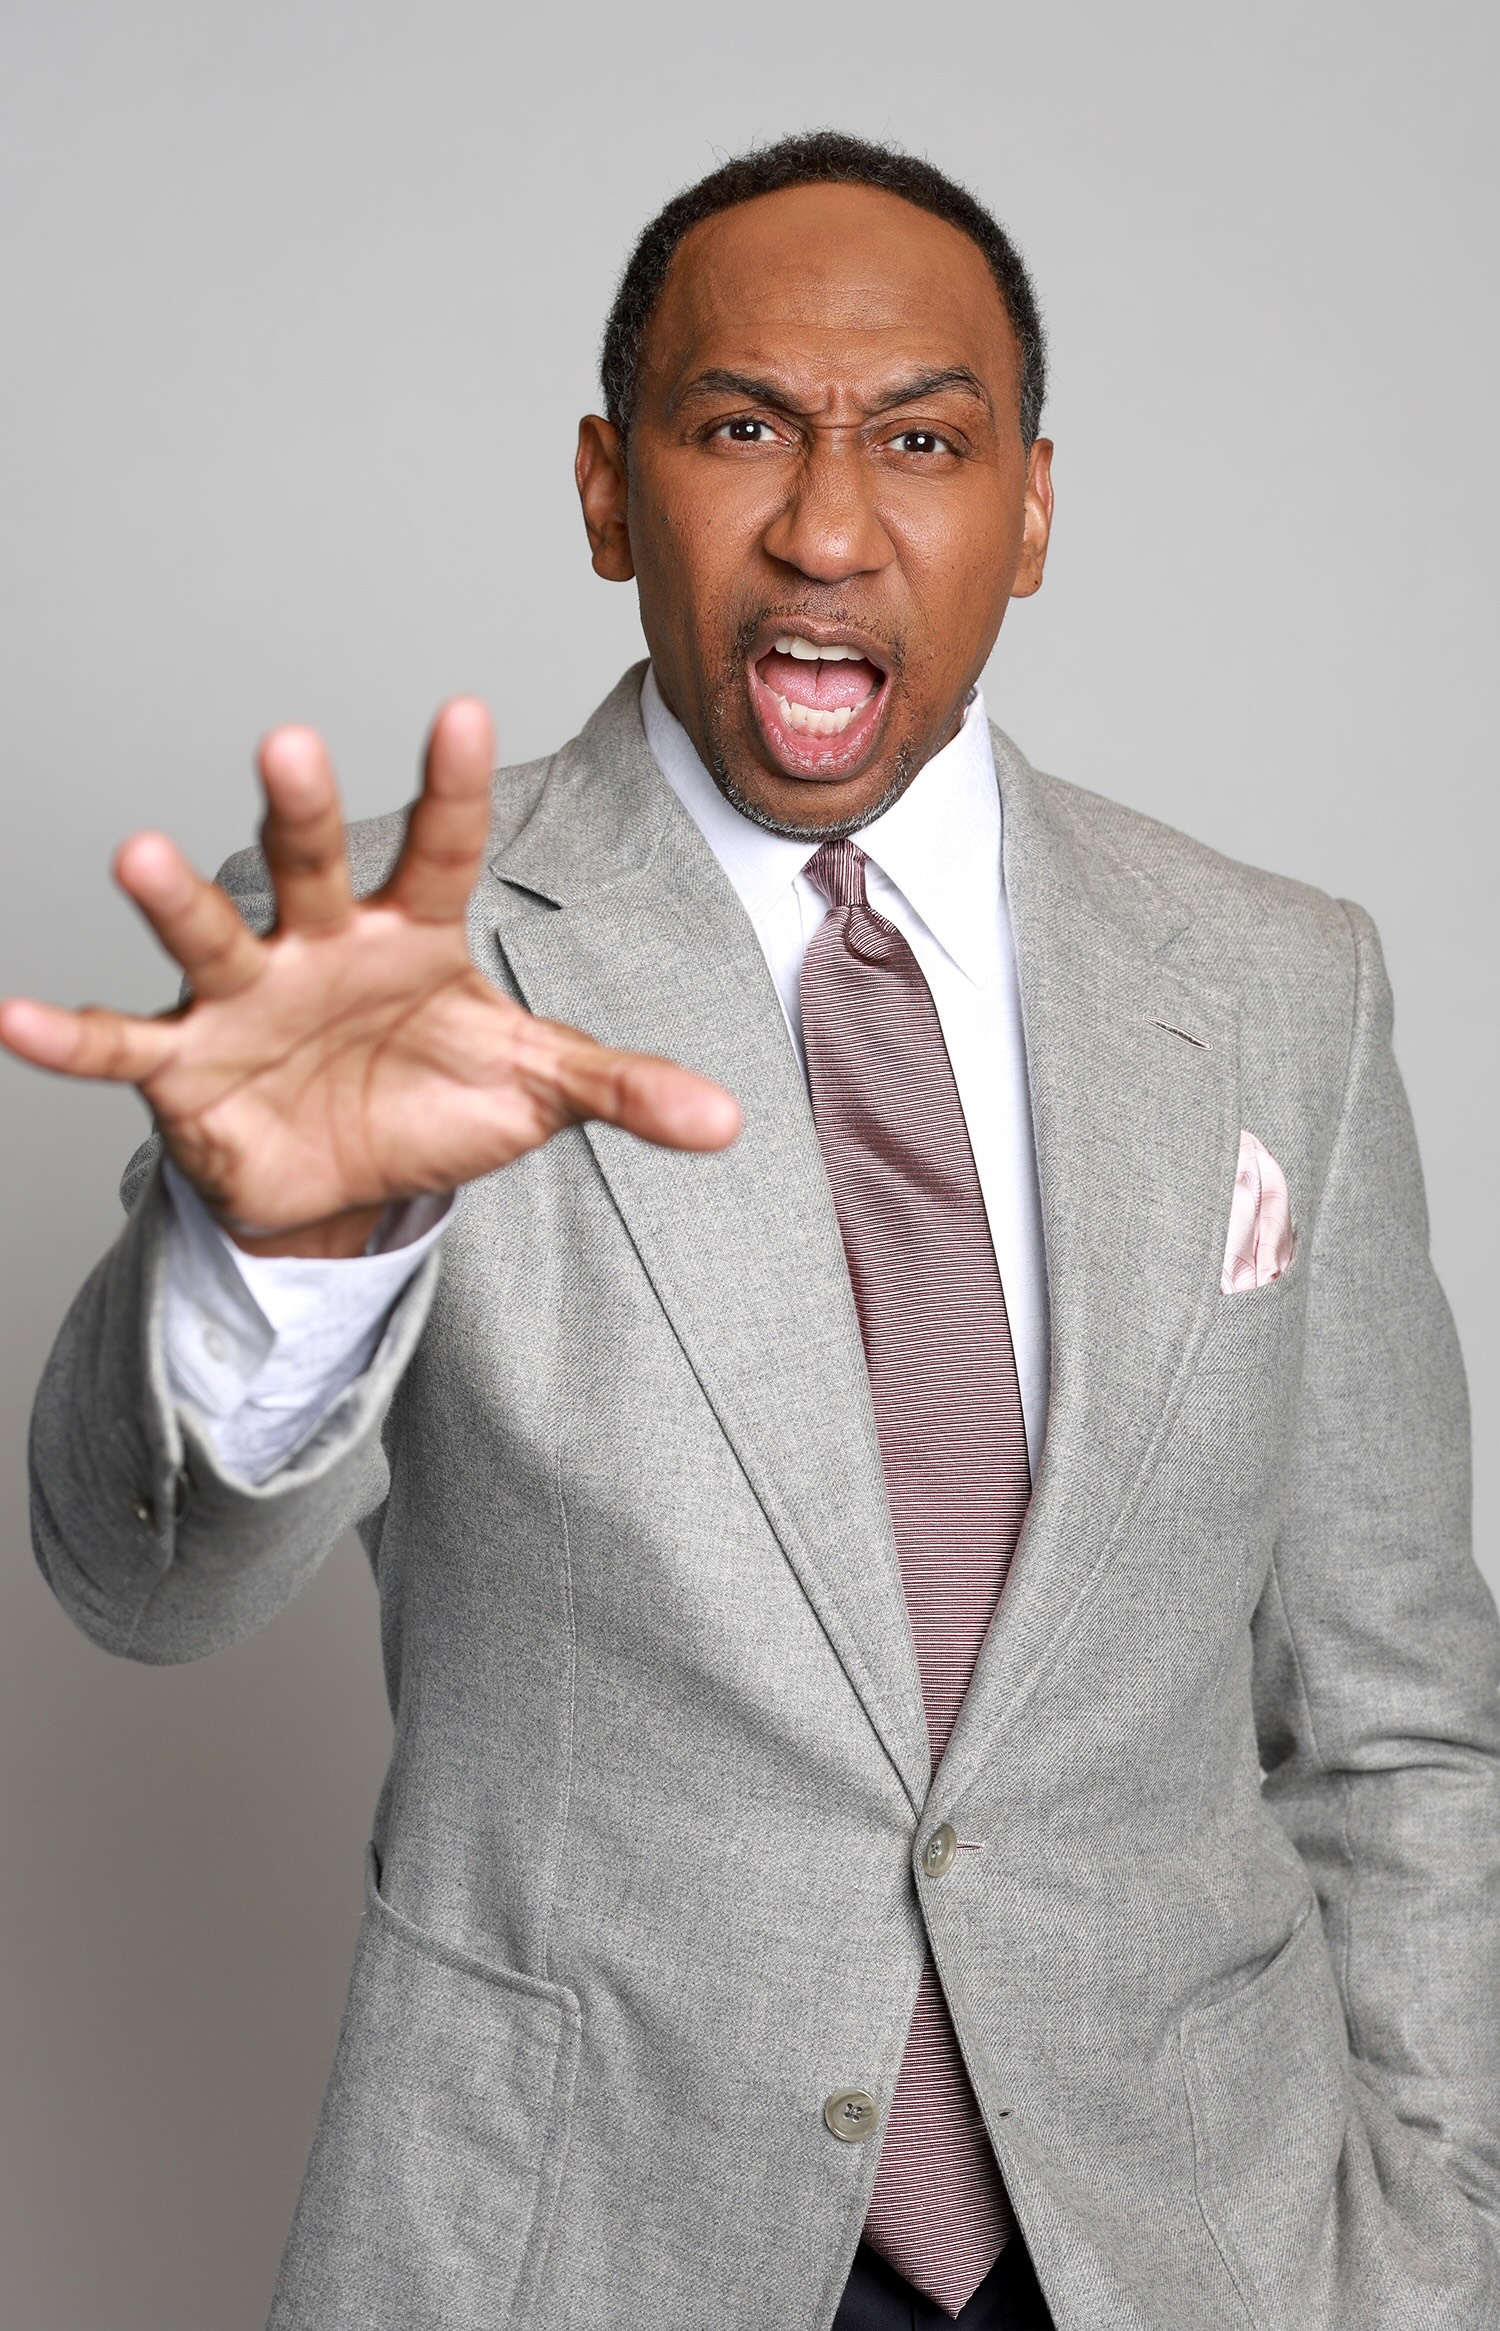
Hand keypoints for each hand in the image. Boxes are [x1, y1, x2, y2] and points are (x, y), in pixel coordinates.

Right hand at [0, 701, 741, 1254]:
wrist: (349, 1177)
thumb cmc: (436, 1099)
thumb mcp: (536, 1089)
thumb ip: (620, 1088)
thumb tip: (730, 1121)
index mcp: (415, 932)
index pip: (444, 847)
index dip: (452, 786)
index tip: (462, 708)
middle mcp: (323, 944)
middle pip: (315, 864)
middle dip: (302, 809)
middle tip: (289, 740)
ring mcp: (248, 998)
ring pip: (209, 935)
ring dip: (174, 900)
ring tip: (137, 853)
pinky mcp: (188, 1067)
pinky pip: (123, 1046)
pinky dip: (68, 1037)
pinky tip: (12, 1019)